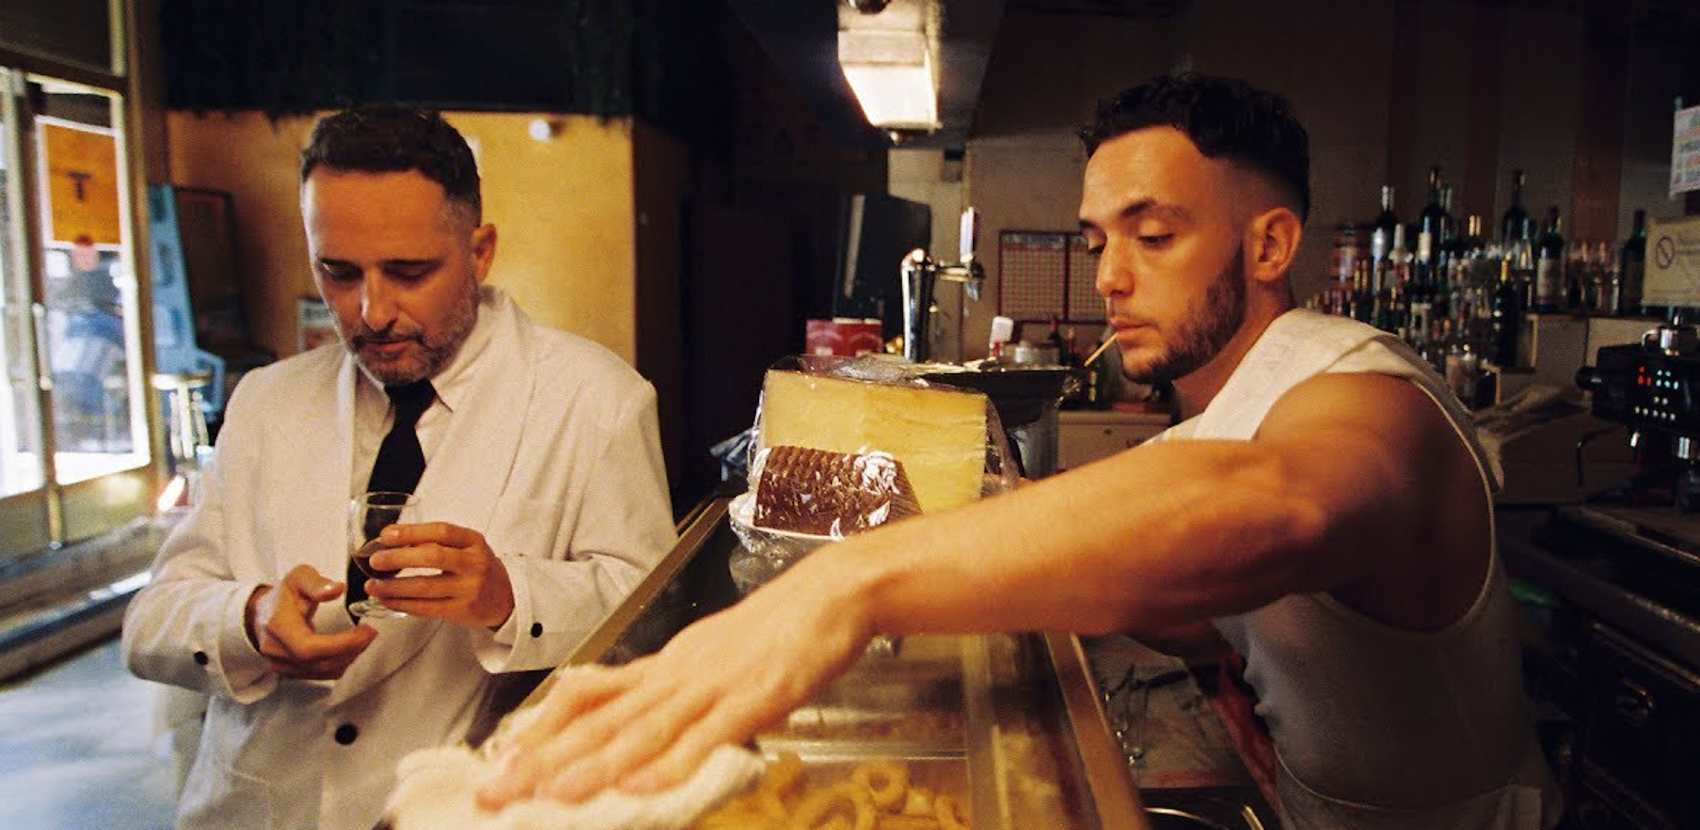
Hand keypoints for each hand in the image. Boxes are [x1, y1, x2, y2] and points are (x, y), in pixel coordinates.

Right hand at [248, 564, 376, 679]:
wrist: (263, 613)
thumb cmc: (284, 595)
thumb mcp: (299, 577)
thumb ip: (317, 583)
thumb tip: (336, 589)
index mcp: (278, 625)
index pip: (309, 647)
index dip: (341, 645)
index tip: (365, 632)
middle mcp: (276, 650)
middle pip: (319, 662)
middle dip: (351, 650)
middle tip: (369, 633)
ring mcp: (281, 664)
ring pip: (323, 671)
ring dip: (349, 657)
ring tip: (362, 638)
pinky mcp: (289, 672)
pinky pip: (321, 674)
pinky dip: (340, 663)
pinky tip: (349, 648)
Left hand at [364, 522, 514, 629]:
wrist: (507, 599)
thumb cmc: (477, 569)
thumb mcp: (467, 548)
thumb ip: (437, 542)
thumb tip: (390, 540)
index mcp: (474, 541)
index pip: (442, 531)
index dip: (412, 532)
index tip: (387, 535)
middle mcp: (475, 564)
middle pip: (433, 557)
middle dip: (399, 558)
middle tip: (375, 560)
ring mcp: (470, 589)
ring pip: (425, 586)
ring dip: (394, 587)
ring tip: (373, 585)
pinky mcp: (462, 611)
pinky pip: (425, 608)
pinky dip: (401, 604)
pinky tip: (387, 600)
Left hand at [475, 552, 873, 807]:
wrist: (831, 591)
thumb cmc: (777, 630)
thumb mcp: (710, 657)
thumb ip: (673, 694)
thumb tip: (635, 732)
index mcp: (665, 666)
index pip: (590, 697)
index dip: (543, 729)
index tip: (499, 760)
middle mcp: (677, 675)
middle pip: (603, 721)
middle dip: (547, 759)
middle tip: (497, 791)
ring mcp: (714, 685)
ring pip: (646, 730)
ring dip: (597, 766)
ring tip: (554, 796)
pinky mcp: (756, 696)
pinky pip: (710, 735)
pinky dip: (675, 762)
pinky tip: (644, 786)